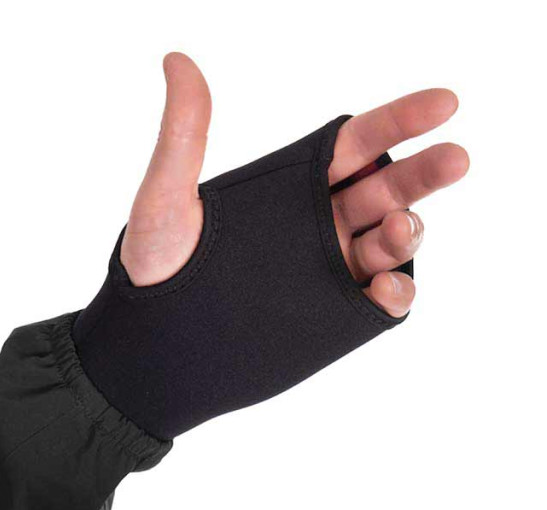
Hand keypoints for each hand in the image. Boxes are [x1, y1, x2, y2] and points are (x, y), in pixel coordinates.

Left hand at [121, 53, 467, 316]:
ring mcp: (328, 271)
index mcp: (292, 187)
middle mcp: (318, 225)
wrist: (154, 349)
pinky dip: (396, 293)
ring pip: (390, 244)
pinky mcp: (331, 317)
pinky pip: (379, 302)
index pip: (357, 145)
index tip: (443, 103)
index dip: (401, 120)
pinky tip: (388, 286)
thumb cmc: (153, 271)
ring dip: (408, 233)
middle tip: (455, 159)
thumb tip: (177, 61)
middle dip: (425, 174)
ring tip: (399, 230)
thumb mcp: (166, 200)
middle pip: (388, 189)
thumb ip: (184, 137)